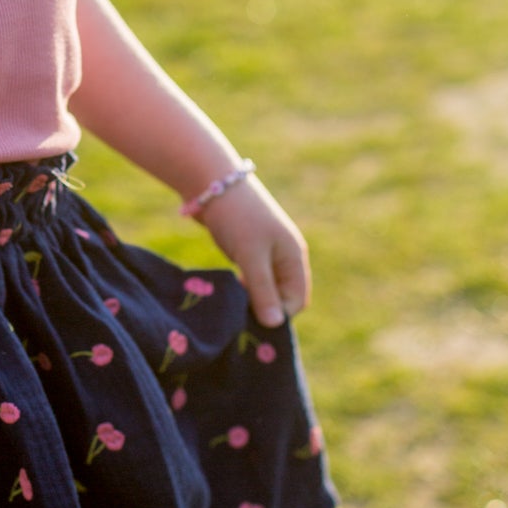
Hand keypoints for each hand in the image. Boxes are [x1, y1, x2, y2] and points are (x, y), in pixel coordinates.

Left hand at [195, 176, 310, 328]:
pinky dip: (243, 287)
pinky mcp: (249, 249)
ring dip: (252, 298)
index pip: (296, 300)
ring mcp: (267, 251)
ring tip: (232, 306)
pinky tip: (228, 291)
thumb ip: (263, 290)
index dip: (277, 314)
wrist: (212, 183)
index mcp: (294, 256)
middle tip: (239, 317)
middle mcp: (285, 255)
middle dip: (264, 308)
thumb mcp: (251, 256)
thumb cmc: (236, 217)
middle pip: (282, 296)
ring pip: (265, 288)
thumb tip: (276, 325)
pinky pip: (252, 278)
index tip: (250, 321)